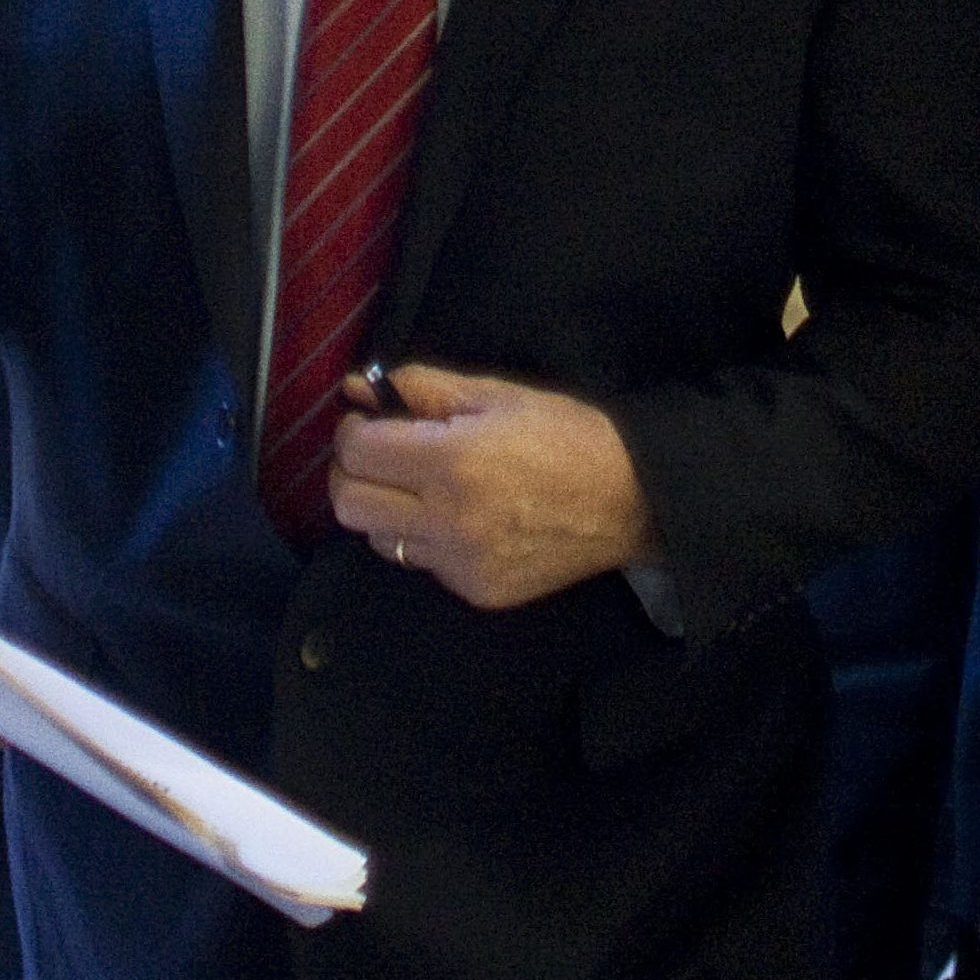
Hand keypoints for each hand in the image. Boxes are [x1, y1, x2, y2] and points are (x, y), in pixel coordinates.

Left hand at [326, 362, 657, 610]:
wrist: (630, 500)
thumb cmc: (564, 435)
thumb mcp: (494, 395)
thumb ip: (419, 388)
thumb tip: (354, 388)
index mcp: (451, 462)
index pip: (356, 452)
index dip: (353, 429)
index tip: (370, 419)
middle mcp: (448, 520)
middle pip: (348, 504)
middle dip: (351, 472)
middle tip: (378, 453)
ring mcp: (460, 563)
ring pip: (376, 539)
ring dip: (381, 508)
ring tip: (417, 487)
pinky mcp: (476, 591)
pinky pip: (420, 563)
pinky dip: (421, 537)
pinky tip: (456, 517)